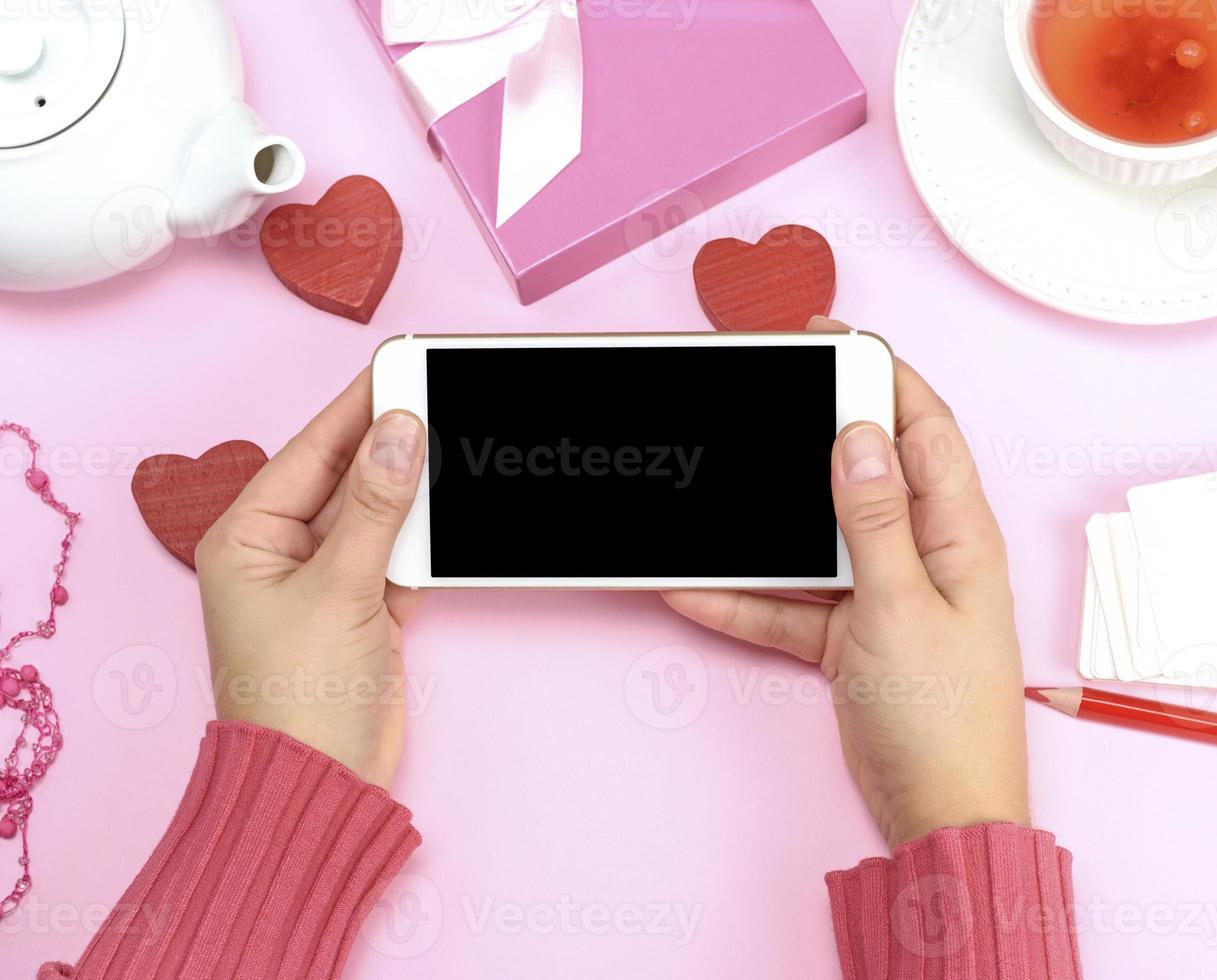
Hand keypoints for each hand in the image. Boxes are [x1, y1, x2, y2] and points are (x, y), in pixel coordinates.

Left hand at [195, 370, 425, 789]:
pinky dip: (425, 534)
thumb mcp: (339, 589)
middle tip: (439, 395)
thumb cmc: (300, 695)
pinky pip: (397, 550)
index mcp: (248, 536)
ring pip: (377, 511)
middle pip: (346, 475)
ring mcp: (326, 578)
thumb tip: (399, 430)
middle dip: (392, 442)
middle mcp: (283, 550)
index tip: (401, 368)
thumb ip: (376, 507)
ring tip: (455, 440)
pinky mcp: (363, 604)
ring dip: (414, 488)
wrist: (323, 781)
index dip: (357, 407)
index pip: (310, 451)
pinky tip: (453, 505)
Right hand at [663, 323, 1029, 847]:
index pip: (922, 428)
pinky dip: (744, 596)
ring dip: (766, 521)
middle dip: (811, 434)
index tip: (829, 343)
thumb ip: (874, 521)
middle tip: (763, 400)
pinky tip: (693, 586)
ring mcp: (880, 593)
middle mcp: (920, 553)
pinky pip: (787, 600)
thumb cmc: (943, 718)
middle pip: (861, 472)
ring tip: (717, 488)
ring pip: (814, 536)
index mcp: (956, 533)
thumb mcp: (901, 606)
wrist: (936, 814)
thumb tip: (855, 435)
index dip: (880, 376)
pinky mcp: (846, 632)